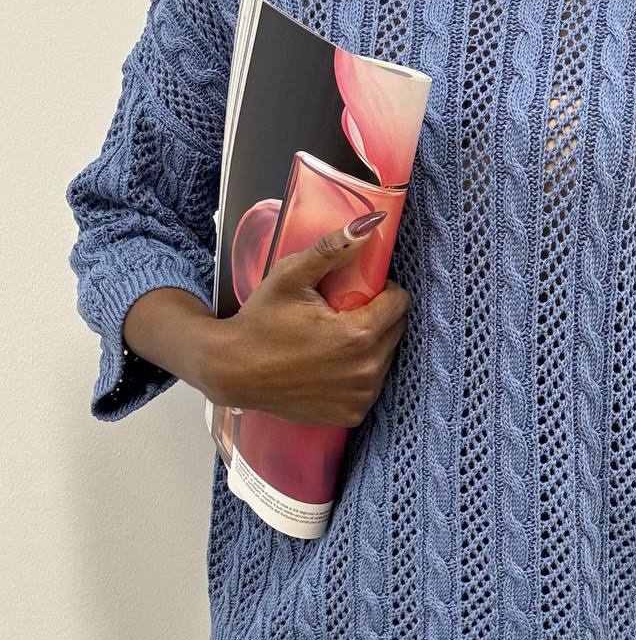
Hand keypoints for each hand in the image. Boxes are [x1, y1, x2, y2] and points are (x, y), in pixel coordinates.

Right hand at [202, 211, 409, 426]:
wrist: (232, 371)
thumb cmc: (259, 322)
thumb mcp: (290, 276)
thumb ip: (331, 249)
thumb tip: (368, 225)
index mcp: (358, 334)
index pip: (400, 303)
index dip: (383, 291)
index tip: (358, 290)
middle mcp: (367, 370)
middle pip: (396, 330)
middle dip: (378, 316)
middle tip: (342, 311)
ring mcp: (360, 396)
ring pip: (386, 357)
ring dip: (371, 344)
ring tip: (335, 337)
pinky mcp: (351, 413)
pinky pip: (371, 384)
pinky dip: (359, 373)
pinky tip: (332, 364)